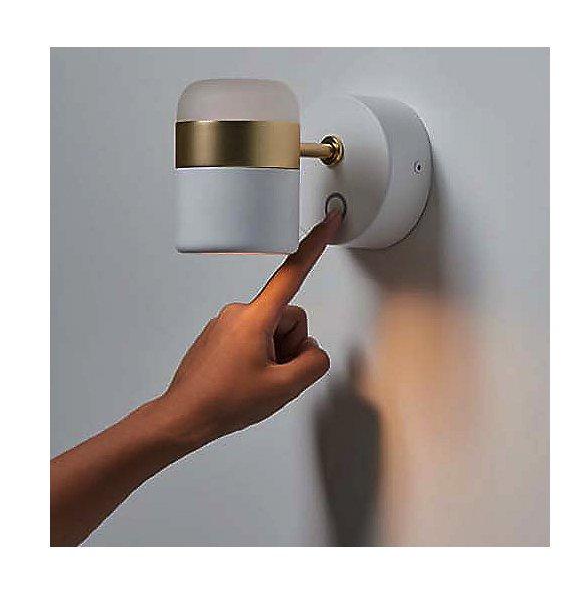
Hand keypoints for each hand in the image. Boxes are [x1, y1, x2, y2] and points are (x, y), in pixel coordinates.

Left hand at [157, 210, 341, 448]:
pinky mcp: (221, 334)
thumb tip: (313, 352)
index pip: (293, 273)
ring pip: (273, 330)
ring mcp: (227, 323)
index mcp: (255, 317)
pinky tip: (244, 378)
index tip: (328, 222)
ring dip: (275, 353)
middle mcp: (239, 312)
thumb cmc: (222, 402)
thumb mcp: (283, 388)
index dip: (315, 245)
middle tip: (273, 375)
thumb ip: (313, 364)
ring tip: (256, 379)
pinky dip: (260, 355)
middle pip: (289, 318)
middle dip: (291, 345)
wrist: (184, 416)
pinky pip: (255, 337)